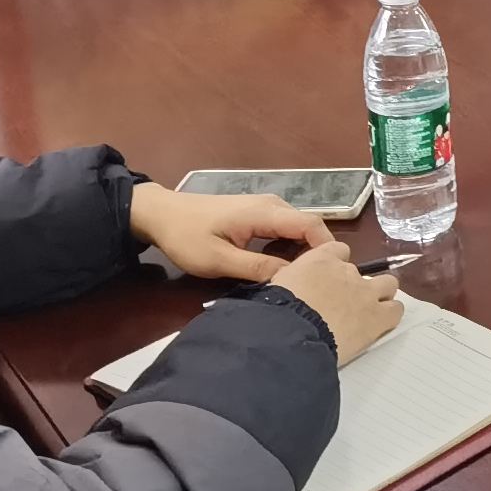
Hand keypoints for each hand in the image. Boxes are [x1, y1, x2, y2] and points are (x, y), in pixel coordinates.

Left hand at [128, 181, 330, 284]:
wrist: (159, 214)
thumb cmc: (185, 236)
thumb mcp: (218, 260)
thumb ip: (256, 268)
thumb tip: (292, 279)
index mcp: (265, 213)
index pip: (311, 225)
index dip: (327, 249)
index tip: (331, 276)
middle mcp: (272, 205)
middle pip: (309, 227)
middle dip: (317, 254)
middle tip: (315, 285)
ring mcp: (264, 207)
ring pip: (297, 229)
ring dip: (302, 253)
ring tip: (299, 280)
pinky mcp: (257, 214)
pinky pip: (285, 229)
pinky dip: (289, 248)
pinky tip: (280, 268)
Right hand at [273, 239, 400, 365]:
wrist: (291, 333)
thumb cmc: (276, 310)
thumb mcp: (277, 284)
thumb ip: (292, 279)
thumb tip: (291, 286)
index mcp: (321, 260)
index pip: (339, 250)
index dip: (337, 265)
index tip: (331, 280)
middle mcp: (348, 271)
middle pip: (364, 270)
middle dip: (357, 284)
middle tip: (345, 303)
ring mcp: (367, 292)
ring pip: (388, 284)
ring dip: (381, 295)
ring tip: (369, 311)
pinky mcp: (379, 316)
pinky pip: (396, 310)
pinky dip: (390, 315)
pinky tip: (380, 325)